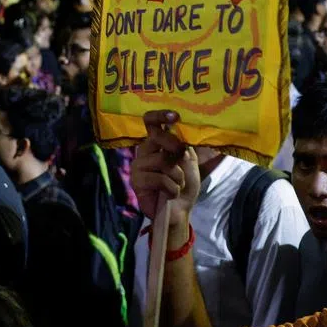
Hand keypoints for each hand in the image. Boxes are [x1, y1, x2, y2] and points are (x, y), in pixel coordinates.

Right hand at [132, 111, 200, 230]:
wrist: (180, 210)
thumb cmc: (184, 184)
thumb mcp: (189, 161)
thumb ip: (184, 145)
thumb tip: (180, 133)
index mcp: (156, 143)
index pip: (151, 122)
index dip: (160, 116)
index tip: (174, 116)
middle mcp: (144, 151)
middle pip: (157, 137)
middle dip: (175, 148)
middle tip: (182, 159)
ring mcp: (138, 166)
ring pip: (163, 160)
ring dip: (178, 176)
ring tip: (177, 185)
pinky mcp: (137, 182)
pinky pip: (160, 179)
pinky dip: (172, 189)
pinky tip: (170, 194)